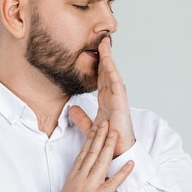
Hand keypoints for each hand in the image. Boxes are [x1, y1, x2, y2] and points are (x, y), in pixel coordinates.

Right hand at [54, 121, 134, 191]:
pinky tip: (130, 163)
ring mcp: (90, 185)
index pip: (84, 151)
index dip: (91, 137)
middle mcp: (82, 176)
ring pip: (101, 162)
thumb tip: (89, 169)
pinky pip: (113, 182)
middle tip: (106, 122)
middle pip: (92, 152)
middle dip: (100, 136)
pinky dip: (122, 172)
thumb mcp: (70, 188)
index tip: (96, 126)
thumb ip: (80, 177)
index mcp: (74, 174)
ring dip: (109, 147)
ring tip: (116, 134)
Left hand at [70, 36, 135, 156]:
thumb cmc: (108, 139)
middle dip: (104, 55)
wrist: (117, 152)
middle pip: (107, 71)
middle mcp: (112, 96)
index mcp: (106, 100)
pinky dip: (112, 72)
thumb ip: (81, 118)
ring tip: (104, 44)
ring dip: (108, 59)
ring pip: (112, 74)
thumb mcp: (90, 126)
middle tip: (100, 39)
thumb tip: (70, 110)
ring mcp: (118, 98)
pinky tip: (108, 61)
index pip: (101, 78)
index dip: (98, 64)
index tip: (94, 51)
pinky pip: (115, 84)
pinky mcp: (121, 103)